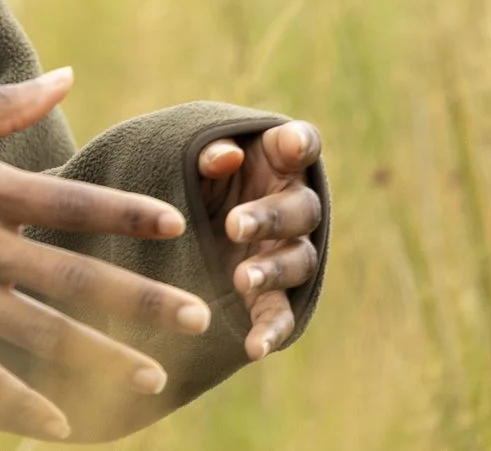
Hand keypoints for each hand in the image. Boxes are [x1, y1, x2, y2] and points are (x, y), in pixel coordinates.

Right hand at [0, 69, 211, 441]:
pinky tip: (62, 427)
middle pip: (74, 276)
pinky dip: (23, 408)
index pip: (69, 200)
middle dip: (142, 298)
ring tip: (151, 380)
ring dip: (101, 359)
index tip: (174, 226)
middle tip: (197, 317)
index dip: (125, 213)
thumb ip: (0, 109)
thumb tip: (67, 75)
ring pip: (42, 334)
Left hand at [196, 120, 323, 359]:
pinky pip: (281, 314)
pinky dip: (271, 331)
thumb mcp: (196, 161)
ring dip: (271, 270)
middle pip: (300, 210)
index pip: (304, 143)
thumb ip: (209, 153)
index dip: (301, 143)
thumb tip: (223, 156)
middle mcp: (292, 204)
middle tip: (233, 225)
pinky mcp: (274, 293)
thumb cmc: (198, 179)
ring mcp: (287, 250)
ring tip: (241, 278)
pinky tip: (256, 348)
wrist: (186, 224)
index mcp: (278, 160)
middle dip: (269, 218)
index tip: (293, 145)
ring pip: (297, 261)